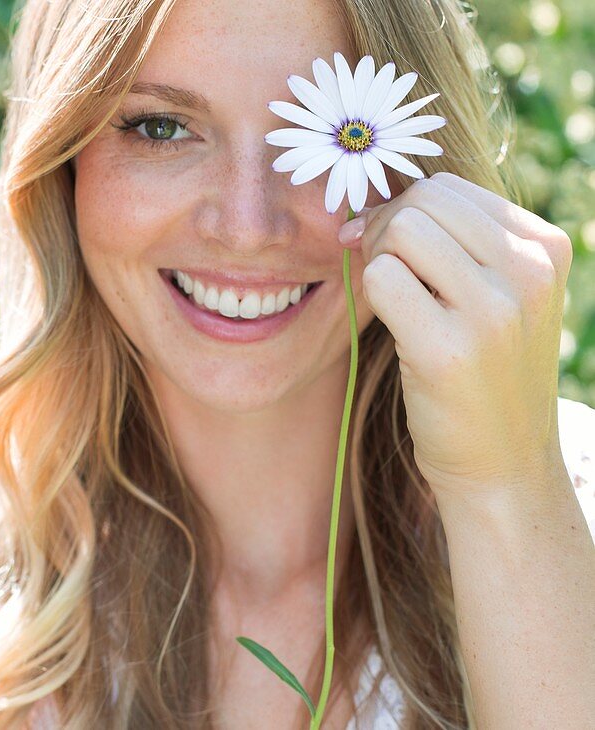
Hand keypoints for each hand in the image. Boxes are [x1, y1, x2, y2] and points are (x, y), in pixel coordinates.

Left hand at [337, 172, 572, 499]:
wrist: (503, 462)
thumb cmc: (484, 372)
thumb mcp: (500, 295)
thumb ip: (456, 243)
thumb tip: (369, 204)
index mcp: (546, 247)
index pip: (449, 188)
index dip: (404, 210)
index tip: (389, 247)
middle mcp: (529, 272)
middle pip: (423, 200)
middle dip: (385, 228)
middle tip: (383, 271)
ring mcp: (493, 311)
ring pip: (401, 232)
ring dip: (379, 260)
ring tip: (395, 302)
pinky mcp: (449, 350)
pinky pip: (382, 279)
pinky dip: (371, 295)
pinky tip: (395, 327)